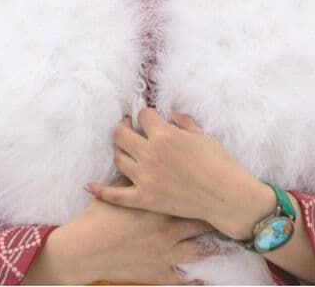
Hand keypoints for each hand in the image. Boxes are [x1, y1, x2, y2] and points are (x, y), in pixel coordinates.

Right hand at [24, 187, 217, 285]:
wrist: (84, 251)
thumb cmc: (97, 219)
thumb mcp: (116, 192)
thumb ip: (132, 175)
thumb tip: (139, 155)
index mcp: (159, 204)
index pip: (189, 191)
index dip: (202, 185)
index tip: (212, 181)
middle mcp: (166, 227)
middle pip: (200, 218)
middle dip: (214, 213)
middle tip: (224, 207)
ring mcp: (166, 251)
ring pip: (200, 249)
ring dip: (211, 245)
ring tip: (222, 240)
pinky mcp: (160, 272)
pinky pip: (183, 277)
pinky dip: (194, 279)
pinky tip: (204, 278)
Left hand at [87, 110, 277, 241]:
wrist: (226, 196)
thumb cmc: (219, 163)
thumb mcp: (202, 135)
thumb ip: (183, 122)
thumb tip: (171, 116)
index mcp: (164, 135)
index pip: (143, 115)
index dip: (147, 116)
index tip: (152, 120)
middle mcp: (150, 154)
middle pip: (121, 134)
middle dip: (125, 127)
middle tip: (130, 129)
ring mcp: (145, 177)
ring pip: (118, 159)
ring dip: (121, 152)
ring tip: (128, 152)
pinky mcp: (144, 199)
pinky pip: (116, 195)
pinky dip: (101, 190)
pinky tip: (89, 185)